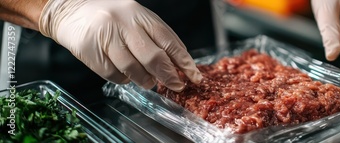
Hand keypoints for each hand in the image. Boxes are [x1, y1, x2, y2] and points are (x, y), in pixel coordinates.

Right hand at [38, 0, 201, 90]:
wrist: (71, 11)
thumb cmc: (113, 18)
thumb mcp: (138, 21)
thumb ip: (158, 39)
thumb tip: (179, 66)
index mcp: (141, 16)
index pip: (168, 41)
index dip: (184, 61)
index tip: (194, 76)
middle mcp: (124, 24)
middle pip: (153, 57)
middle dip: (168, 75)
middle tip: (176, 85)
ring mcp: (107, 37)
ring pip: (133, 69)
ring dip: (145, 80)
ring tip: (147, 80)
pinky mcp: (91, 52)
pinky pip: (114, 75)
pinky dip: (124, 79)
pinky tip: (124, 74)